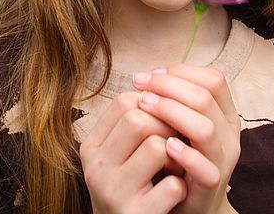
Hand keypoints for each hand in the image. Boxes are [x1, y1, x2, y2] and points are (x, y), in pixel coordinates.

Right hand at [79, 91, 186, 213]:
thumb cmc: (134, 185)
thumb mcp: (124, 152)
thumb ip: (135, 121)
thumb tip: (162, 79)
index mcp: (91, 146)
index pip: (124, 101)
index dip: (153, 103)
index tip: (164, 117)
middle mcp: (95, 168)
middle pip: (139, 119)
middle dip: (167, 124)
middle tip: (177, 138)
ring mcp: (112, 194)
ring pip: (156, 147)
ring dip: (177, 153)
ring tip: (177, 164)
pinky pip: (171, 186)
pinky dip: (182, 185)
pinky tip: (178, 191)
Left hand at [133, 64, 240, 213]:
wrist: (191, 206)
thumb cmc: (181, 158)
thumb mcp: (184, 124)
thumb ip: (177, 101)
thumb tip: (151, 75)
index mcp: (226, 114)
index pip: (213, 79)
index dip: (183, 72)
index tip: (153, 74)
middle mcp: (229, 134)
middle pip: (205, 97)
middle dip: (169, 86)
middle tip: (141, 86)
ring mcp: (223, 160)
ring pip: (206, 128)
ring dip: (172, 112)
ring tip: (145, 106)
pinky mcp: (210, 186)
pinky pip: (205, 168)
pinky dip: (185, 154)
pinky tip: (165, 145)